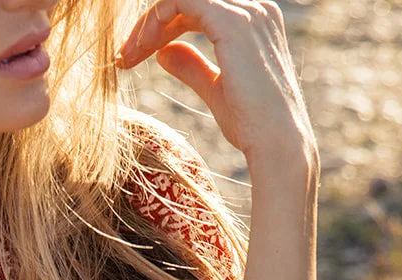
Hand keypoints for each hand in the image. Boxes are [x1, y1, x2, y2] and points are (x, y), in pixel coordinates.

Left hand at [115, 0, 317, 173]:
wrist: (276, 143)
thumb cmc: (252, 125)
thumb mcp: (216, 90)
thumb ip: (192, 67)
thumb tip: (163, 53)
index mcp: (255, 20)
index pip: (199, 9)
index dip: (164, 28)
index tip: (135, 56)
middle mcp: (255, 7)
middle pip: (190, 1)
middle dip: (152, 24)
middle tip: (125, 56)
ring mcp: (245, 11)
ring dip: (149, 22)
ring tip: (129, 55)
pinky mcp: (231, 22)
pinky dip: (157, 18)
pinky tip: (142, 46)